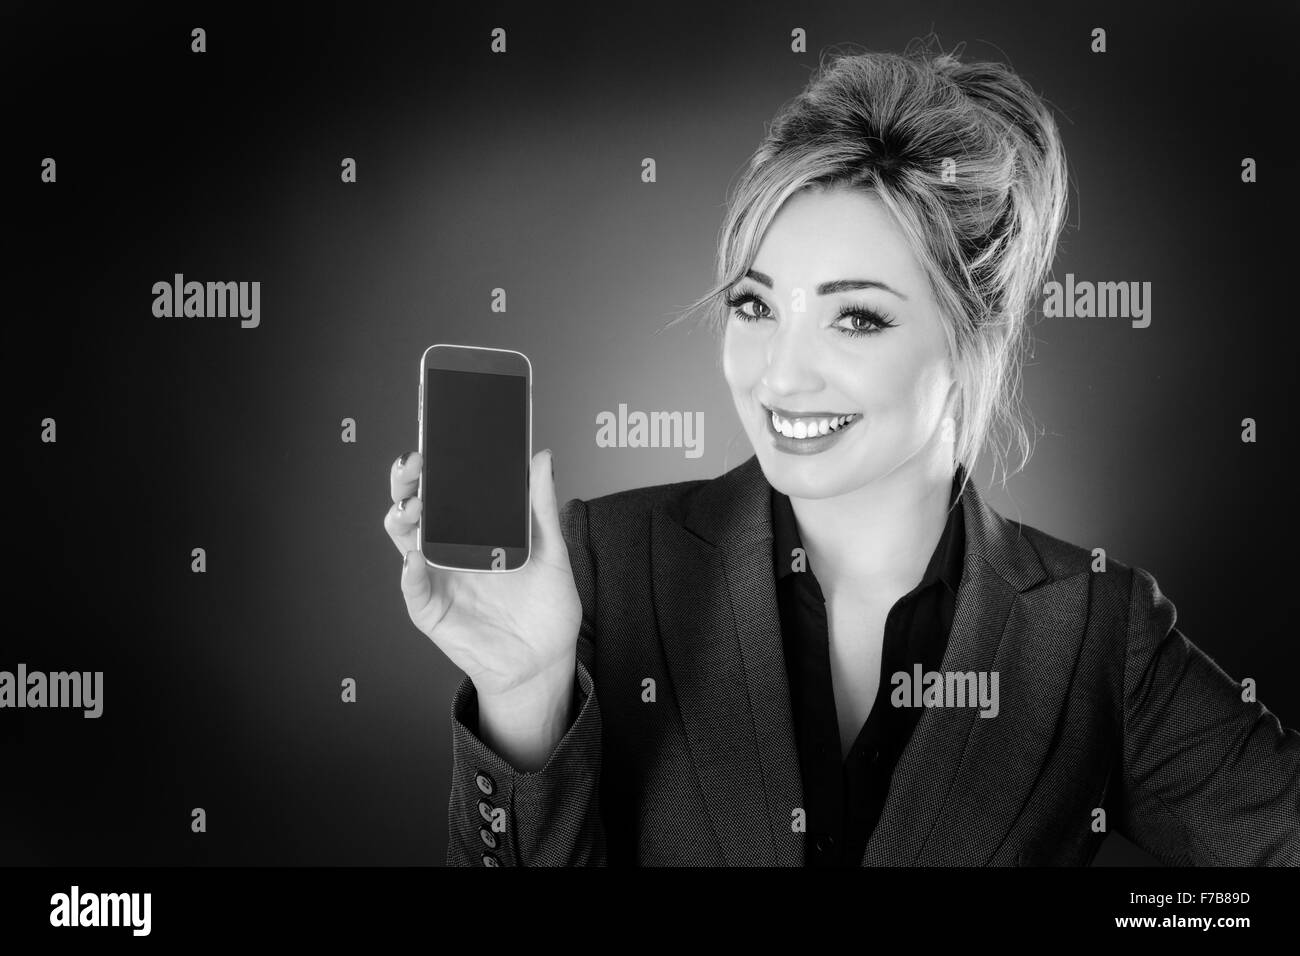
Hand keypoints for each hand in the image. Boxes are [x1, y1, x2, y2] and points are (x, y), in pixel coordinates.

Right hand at [384, 449, 581, 706]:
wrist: (547, 658)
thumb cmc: (546, 606)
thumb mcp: (552, 551)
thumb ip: (541, 507)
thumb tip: (542, 457)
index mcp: (473, 532)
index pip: (443, 492)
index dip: (431, 468)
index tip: (432, 444)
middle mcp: (449, 551)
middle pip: (414, 509)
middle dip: (406, 484)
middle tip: (415, 466)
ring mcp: (438, 579)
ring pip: (405, 543)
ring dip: (402, 520)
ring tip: (414, 507)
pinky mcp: (433, 612)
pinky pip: (414, 591)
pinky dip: (410, 575)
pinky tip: (415, 560)